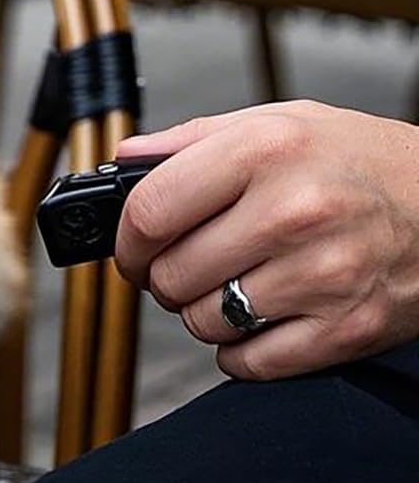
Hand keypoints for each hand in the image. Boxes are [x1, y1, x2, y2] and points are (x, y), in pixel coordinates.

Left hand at [115, 102, 418, 379]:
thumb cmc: (359, 158)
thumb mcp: (276, 120)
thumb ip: (190, 139)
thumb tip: (125, 159)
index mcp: (263, 150)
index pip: (151, 210)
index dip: (125, 237)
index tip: (130, 245)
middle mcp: (291, 212)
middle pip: (172, 273)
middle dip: (161, 277)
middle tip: (179, 266)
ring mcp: (321, 275)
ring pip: (206, 321)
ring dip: (201, 312)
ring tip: (225, 286)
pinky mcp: (347, 328)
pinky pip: (252, 362)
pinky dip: (238, 351)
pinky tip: (253, 320)